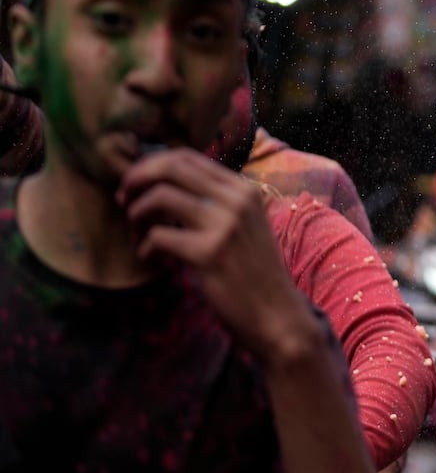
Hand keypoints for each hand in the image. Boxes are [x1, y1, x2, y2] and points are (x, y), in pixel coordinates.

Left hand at [118, 149, 315, 363]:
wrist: (276, 315)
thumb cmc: (253, 273)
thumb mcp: (244, 226)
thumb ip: (215, 203)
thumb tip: (164, 186)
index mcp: (244, 189)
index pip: (187, 157)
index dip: (151, 166)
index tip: (135, 186)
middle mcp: (237, 200)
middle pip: (171, 167)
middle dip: (136, 180)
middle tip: (123, 201)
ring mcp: (224, 225)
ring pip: (160, 197)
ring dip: (137, 214)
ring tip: (137, 235)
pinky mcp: (209, 253)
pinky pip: (157, 236)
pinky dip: (145, 249)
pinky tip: (152, 261)